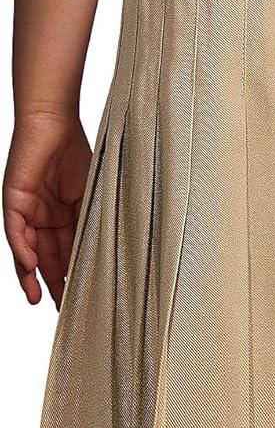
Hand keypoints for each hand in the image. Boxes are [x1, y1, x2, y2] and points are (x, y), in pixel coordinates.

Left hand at [3, 112, 91, 307]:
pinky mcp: (14, 200)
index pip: (69, 252)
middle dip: (53, 283)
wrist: (54, 120)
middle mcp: (44, 217)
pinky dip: (22, 249)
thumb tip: (108, 256)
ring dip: (31, 275)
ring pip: (28, 249)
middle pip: (47, 257)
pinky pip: (16, 231)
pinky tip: (30, 266)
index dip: (74, 275)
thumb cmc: (76, 150)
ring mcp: (27, 210)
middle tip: (62, 308)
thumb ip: (93, 224)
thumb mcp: (92, 197)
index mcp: (65, 216)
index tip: (83, 298)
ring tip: (38, 298)